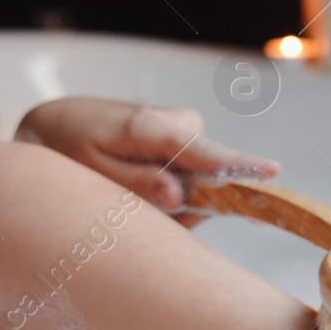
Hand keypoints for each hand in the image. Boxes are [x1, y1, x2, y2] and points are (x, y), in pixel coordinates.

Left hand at [14, 96, 278, 223]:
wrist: (58, 122)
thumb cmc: (68, 148)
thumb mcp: (91, 172)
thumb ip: (136, 184)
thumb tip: (180, 196)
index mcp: (152, 127)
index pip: (204, 151)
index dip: (238, 165)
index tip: (272, 171)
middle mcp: (178, 122)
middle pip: (206, 178)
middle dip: (181, 205)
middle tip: (132, 207)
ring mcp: (183, 127)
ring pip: (200, 181)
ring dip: (171, 200)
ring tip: (128, 192)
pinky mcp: (184, 136)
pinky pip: (192, 175)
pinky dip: (170, 191)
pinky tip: (140, 188)